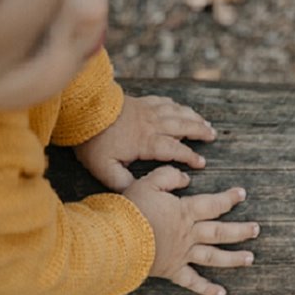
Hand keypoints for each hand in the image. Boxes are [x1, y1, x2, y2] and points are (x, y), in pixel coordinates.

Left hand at [74, 94, 216, 191]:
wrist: (81, 112)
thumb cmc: (93, 142)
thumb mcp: (104, 169)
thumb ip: (123, 183)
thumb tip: (139, 192)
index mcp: (146, 142)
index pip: (175, 150)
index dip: (190, 157)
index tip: (201, 163)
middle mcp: (152, 125)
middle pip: (183, 126)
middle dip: (200, 131)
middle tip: (213, 136)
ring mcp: (147, 111)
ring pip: (177, 112)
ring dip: (193, 117)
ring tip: (205, 123)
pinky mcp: (140, 102)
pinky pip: (164, 102)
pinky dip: (177, 106)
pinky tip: (182, 108)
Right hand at [124, 166, 259, 294]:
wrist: (118, 240)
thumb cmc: (131, 210)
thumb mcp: (148, 183)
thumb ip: (169, 176)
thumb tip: (186, 178)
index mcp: (185, 212)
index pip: (213, 204)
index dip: (229, 198)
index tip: (242, 194)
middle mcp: (189, 234)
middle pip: (220, 232)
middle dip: (240, 230)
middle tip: (257, 229)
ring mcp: (182, 254)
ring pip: (213, 256)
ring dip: (234, 258)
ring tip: (250, 259)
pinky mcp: (172, 270)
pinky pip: (192, 281)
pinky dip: (207, 289)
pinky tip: (222, 294)